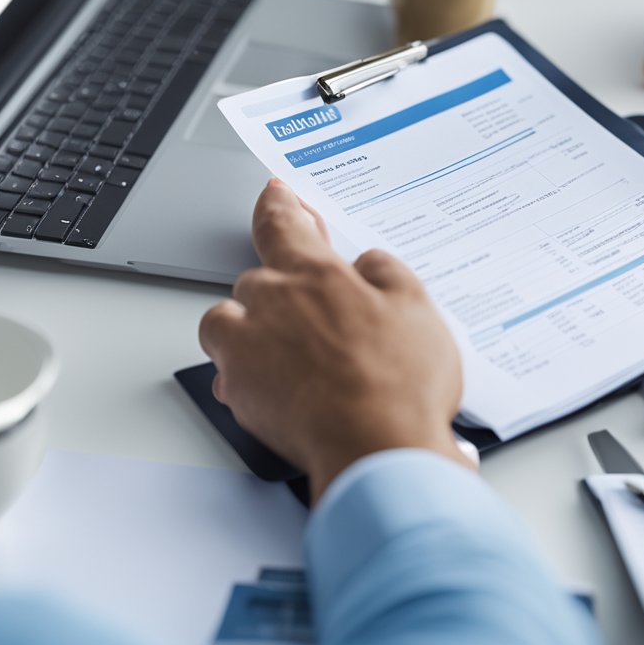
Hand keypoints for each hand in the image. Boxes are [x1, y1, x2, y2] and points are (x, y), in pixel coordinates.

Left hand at [199, 179, 470, 502]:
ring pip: (227, 321)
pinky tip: (277, 390)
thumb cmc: (400, 382)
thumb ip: (386, 274)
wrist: (377, 450)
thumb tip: (369, 263)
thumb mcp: (417, 308)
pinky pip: (226, 372)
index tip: (275, 194)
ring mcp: (247, 350)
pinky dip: (244, 375)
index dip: (278, 205)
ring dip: (248, 328)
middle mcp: (272, 303)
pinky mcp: (239, 394)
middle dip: (279, 288)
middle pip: (256, 278)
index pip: (283, 223)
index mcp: (316, 275)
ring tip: (287, 352)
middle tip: (314, 309)